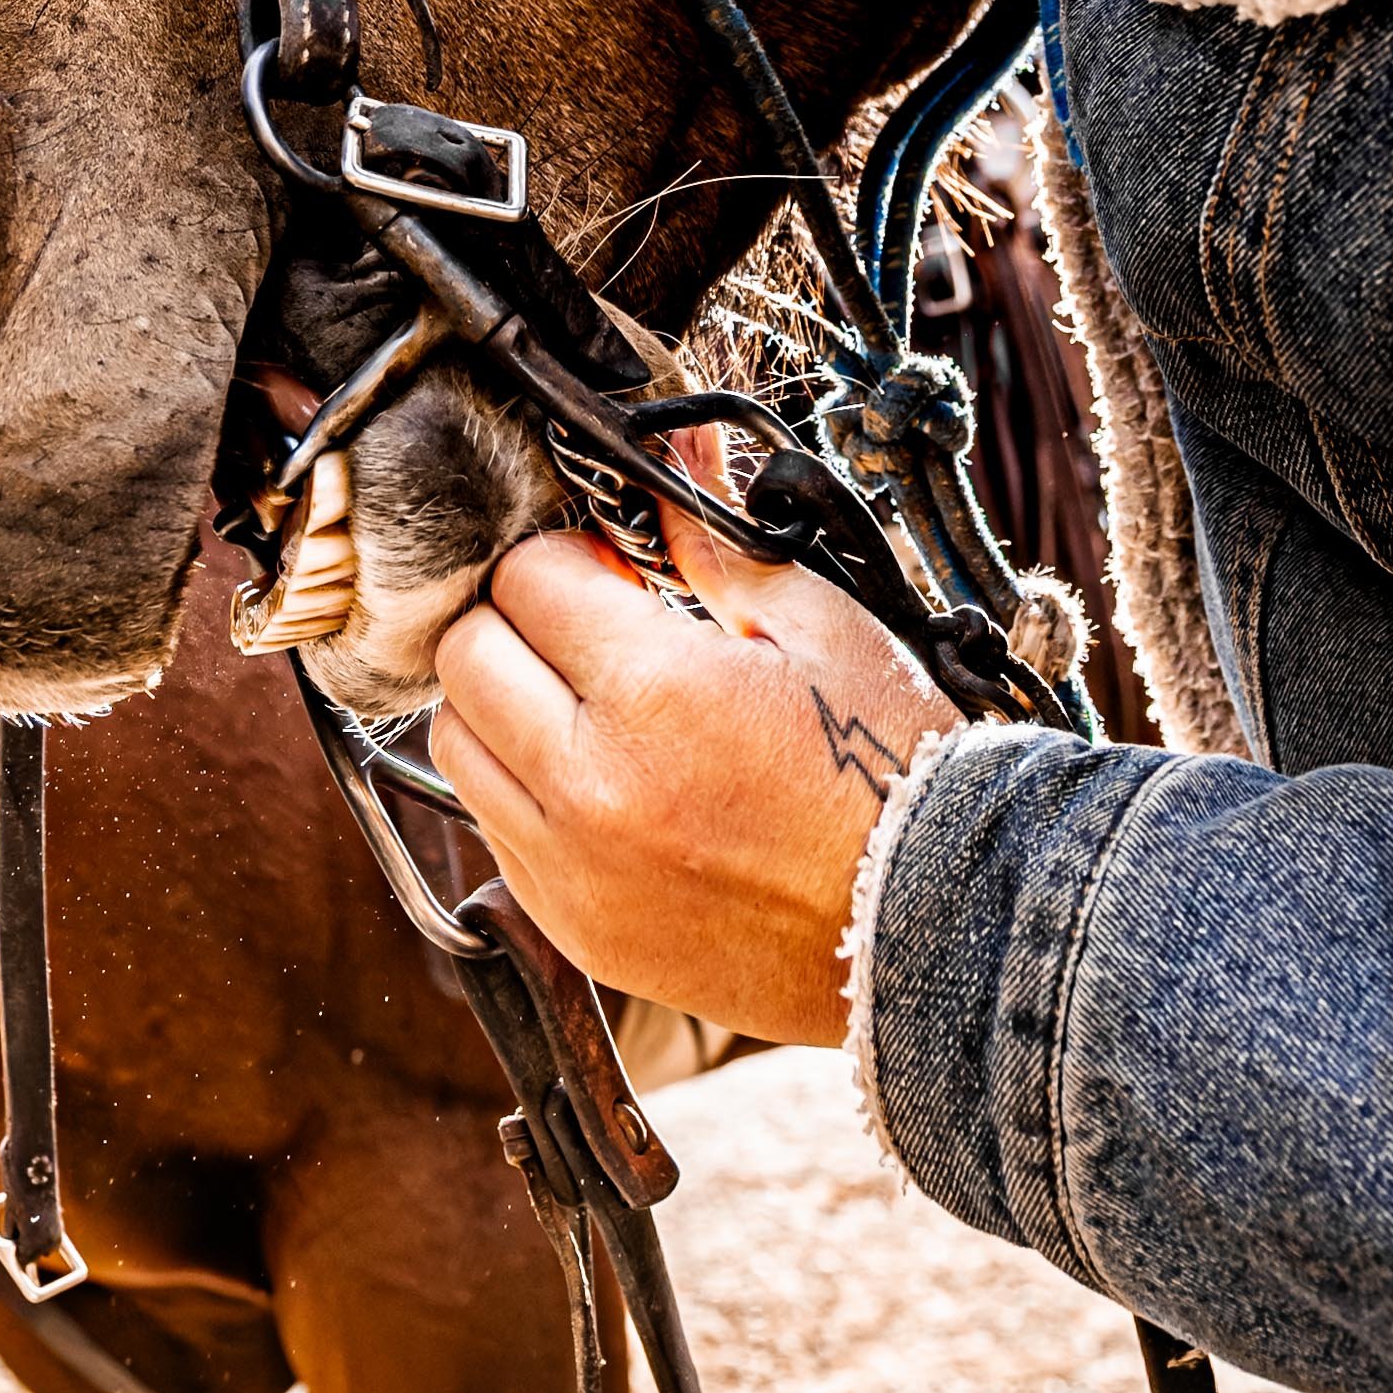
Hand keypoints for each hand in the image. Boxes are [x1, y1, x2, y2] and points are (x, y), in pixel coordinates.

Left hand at [430, 462, 956, 1047]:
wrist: (935, 935)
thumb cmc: (894, 772)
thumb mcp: (819, 628)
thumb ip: (718, 542)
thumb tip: (671, 456)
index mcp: (654, 691)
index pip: (524, 575)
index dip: (566, 554)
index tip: (611, 568)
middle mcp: (588, 784)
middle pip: (465, 654)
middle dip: (518, 618)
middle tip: (589, 626)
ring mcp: (572, 869)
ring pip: (456, 743)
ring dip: (503, 704)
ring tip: (588, 704)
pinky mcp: (576, 930)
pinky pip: (491, 831)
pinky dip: (520, 790)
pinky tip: (599, 780)